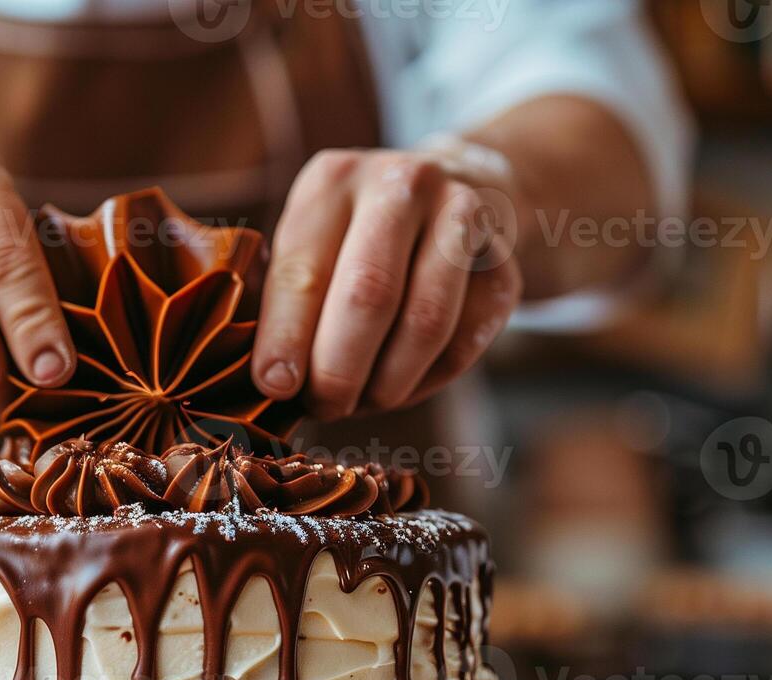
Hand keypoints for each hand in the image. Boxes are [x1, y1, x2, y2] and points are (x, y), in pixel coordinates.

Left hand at [253, 145, 523, 420]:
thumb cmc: (352, 237)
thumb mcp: (308, 240)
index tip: (276, 387)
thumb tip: (270, 377)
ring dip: (386, 383)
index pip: (303, 269)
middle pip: (369, 295)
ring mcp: (462, 219)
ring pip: (425, 323)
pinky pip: (464, 343)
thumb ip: (281, 296)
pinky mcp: (502, 265)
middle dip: (338, 369)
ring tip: (360, 403)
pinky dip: (426, 381)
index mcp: (333, 180)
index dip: (286, 337)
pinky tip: (399, 387)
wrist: (452, 195)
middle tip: (324, 407)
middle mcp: (402, 186)